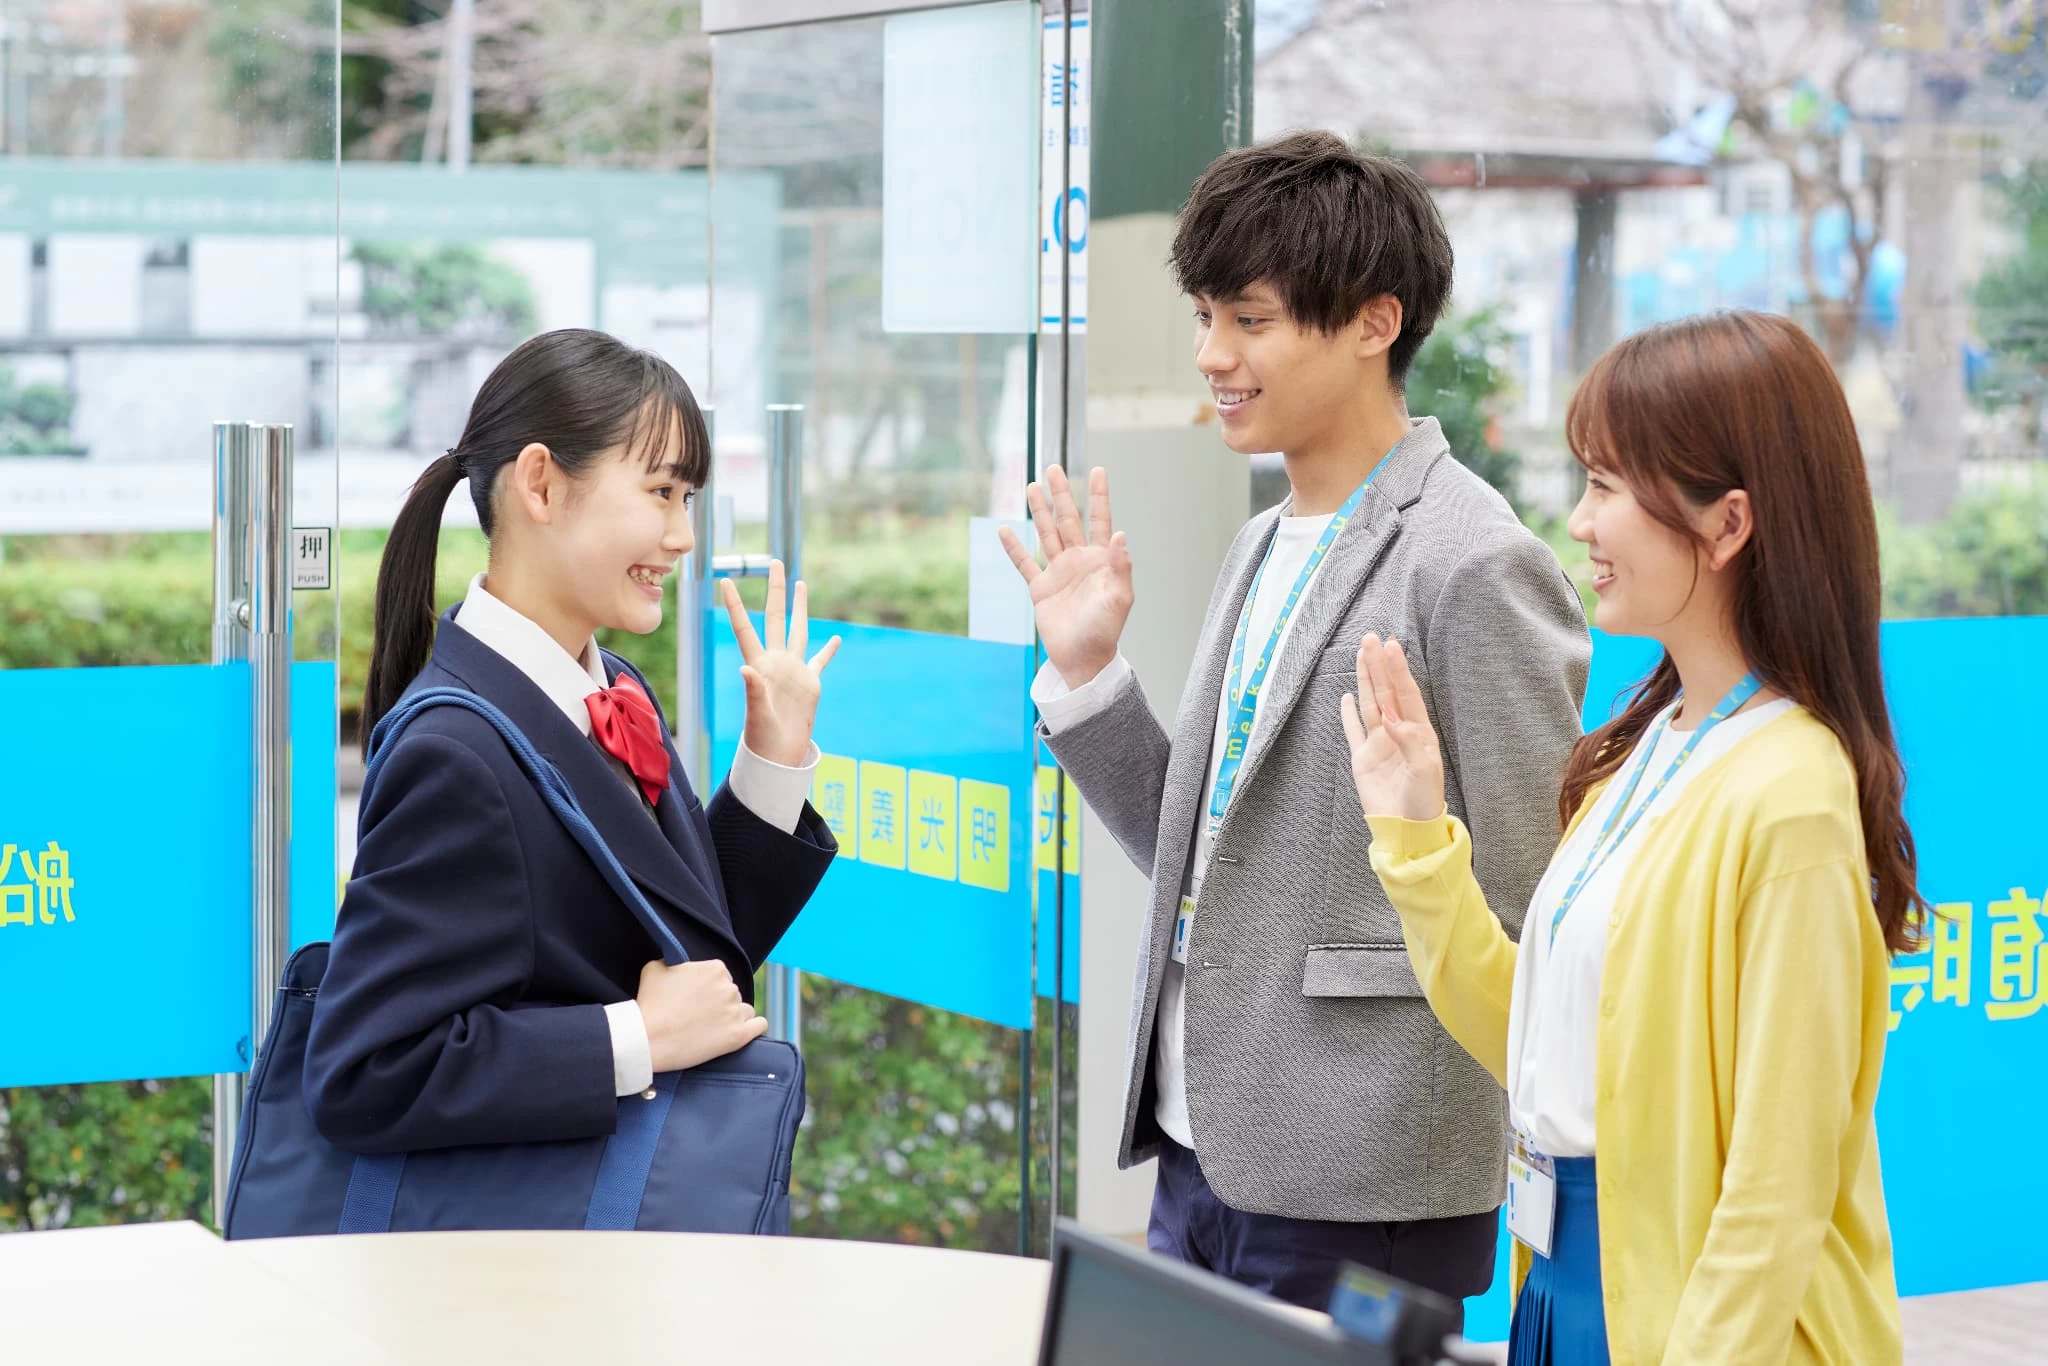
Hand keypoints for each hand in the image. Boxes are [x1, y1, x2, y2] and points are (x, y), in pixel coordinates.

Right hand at [636, 959, 767, 1072]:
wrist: (647, 1038)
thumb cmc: (649, 1003)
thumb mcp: (656, 968)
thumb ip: (674, 962)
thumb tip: (679, 967)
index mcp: (715, 969)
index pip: (721, 976)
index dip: (708, 989)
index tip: (695, 1000)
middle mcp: (729, 987)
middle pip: (732, 993)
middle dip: (718, 1003)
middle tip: (698, 1016)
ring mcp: (735, 1012)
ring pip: (744, 1010)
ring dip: (733, 1016)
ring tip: (713, 1028)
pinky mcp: (738, 1036)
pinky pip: (759, 1025)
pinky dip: (753, 1027)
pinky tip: (744, 1031)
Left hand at [721, 560, 839, 767]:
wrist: (778, 755)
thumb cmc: (762, 738)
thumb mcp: (757, 714)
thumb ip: (754, 690)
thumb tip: (746, 669)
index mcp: (759, 665)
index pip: (745, 627)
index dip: (736, 605)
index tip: (726, 580)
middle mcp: (775, 661)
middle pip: (776, 617)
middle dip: (776, 590)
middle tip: (775, 562)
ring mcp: (793, 670)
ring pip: (797, 629)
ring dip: (800, 607)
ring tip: (801, 584)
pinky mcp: (809, 683)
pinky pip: (820, 661)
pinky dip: (828, 650)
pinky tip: (835, 638)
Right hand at [997, 465, 1133, 687]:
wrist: (1082, 658)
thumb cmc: (1105, 630)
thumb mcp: (1119, 598)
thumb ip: (1120, 567)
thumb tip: (1120, 535)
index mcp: (1100, 560)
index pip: (1100, 520)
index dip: (1099, 496)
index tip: (1098, 470)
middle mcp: (1078, 561)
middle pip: (1068, 519)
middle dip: (1062, 494)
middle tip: (1054, 468)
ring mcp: (1058, 573)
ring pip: (1047, 534)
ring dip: (1039, 511)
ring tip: (1032, 486)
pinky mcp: (1040, 589)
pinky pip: (1025, 564)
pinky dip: (1014, 548)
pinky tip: (1005, 530)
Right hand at [1339, 635, 1446, 822]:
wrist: (1407, 830)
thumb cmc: (1423, 803)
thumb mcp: (1424, 772)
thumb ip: (1409, 742)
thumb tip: (1390, 718)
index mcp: (1418, 733)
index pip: (1405, 694)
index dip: (1397, 670)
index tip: (1390, 646)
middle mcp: (1398, 733)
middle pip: (1386, 692)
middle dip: (1379, 665)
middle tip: (1371, 638)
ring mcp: (1378, 745)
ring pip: (1370, 704)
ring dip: (1365, 680)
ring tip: (1361, 655)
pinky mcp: (1362, 759)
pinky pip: (1353, 731)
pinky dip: (1349, 714)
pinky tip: (1346, 697)